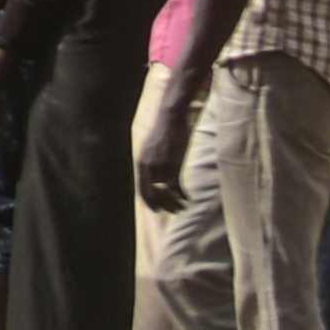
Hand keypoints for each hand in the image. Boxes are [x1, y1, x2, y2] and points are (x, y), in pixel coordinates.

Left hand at [129, 95, 191, 212]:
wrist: (171, 117)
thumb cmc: (164, 131)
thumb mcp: (153, 149)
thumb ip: (152, 162)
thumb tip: (156, 175)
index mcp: (142, 164)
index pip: (142, 190)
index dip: (149, 202)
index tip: (156, 210)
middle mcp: (148, 168)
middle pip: (153, 195)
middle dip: (163, 206)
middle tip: (172, 211)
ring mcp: (161, 167)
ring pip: (166, 193)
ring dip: (174, 203)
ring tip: (182, 207)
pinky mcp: (174, 165)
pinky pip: (176, 188)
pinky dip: (181, 195)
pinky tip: (187, 198)